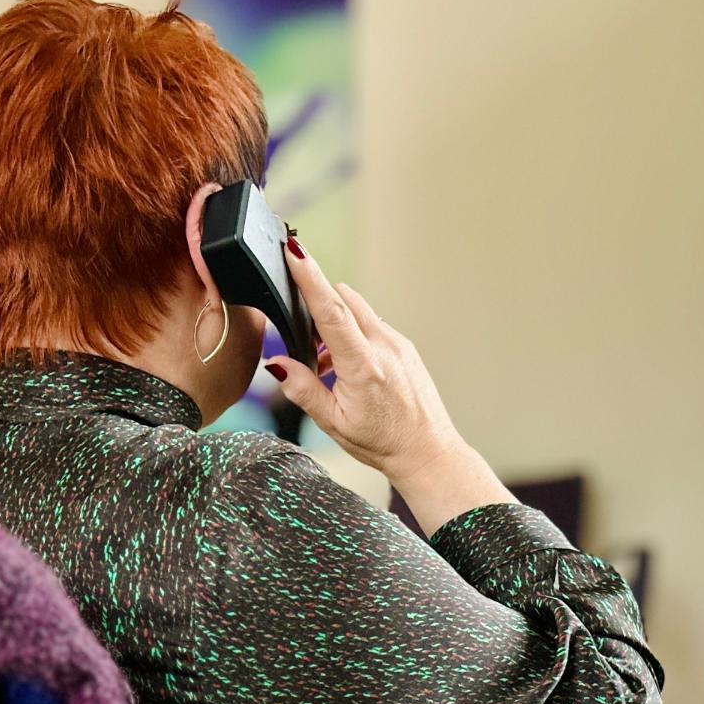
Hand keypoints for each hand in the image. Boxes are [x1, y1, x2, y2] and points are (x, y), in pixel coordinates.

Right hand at [265, 239, 512, 530]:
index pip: (331, 311)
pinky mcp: (405, 346)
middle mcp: (384, 347)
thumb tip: (276, 363)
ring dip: (336, 321)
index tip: (295, 253)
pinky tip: (347, 366)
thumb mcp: (333, 422)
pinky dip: (354, 333)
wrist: (427, 451)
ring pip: (359, 310)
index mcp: (362, 366)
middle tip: (300, 326)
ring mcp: (398, 343)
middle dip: (319, 300)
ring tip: (326, 362)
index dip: (310, 279)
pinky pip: (372, 325)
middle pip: (345, 299)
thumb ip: (303, 389)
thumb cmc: (380, 442)